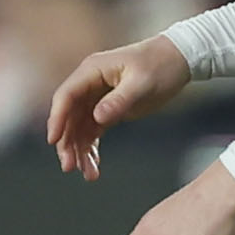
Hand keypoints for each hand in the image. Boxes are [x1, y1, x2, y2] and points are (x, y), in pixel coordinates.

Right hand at [47, 33, 191, 181]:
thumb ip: (119, 100)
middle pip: (69, 116)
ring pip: (79, 128)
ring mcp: (97, 97)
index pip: (66, 96)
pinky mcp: (108, 108)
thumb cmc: (161, 65)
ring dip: (80, 150)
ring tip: (88, 174)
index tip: (54, 141)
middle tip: (69, 167)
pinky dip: (92, 149)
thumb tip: (97, 118)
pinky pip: (93, 131)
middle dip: (67, 142)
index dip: (57, 118)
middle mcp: (89, 83)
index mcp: (92, 71)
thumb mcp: (142, 83)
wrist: (180, 59)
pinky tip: (95, 166)